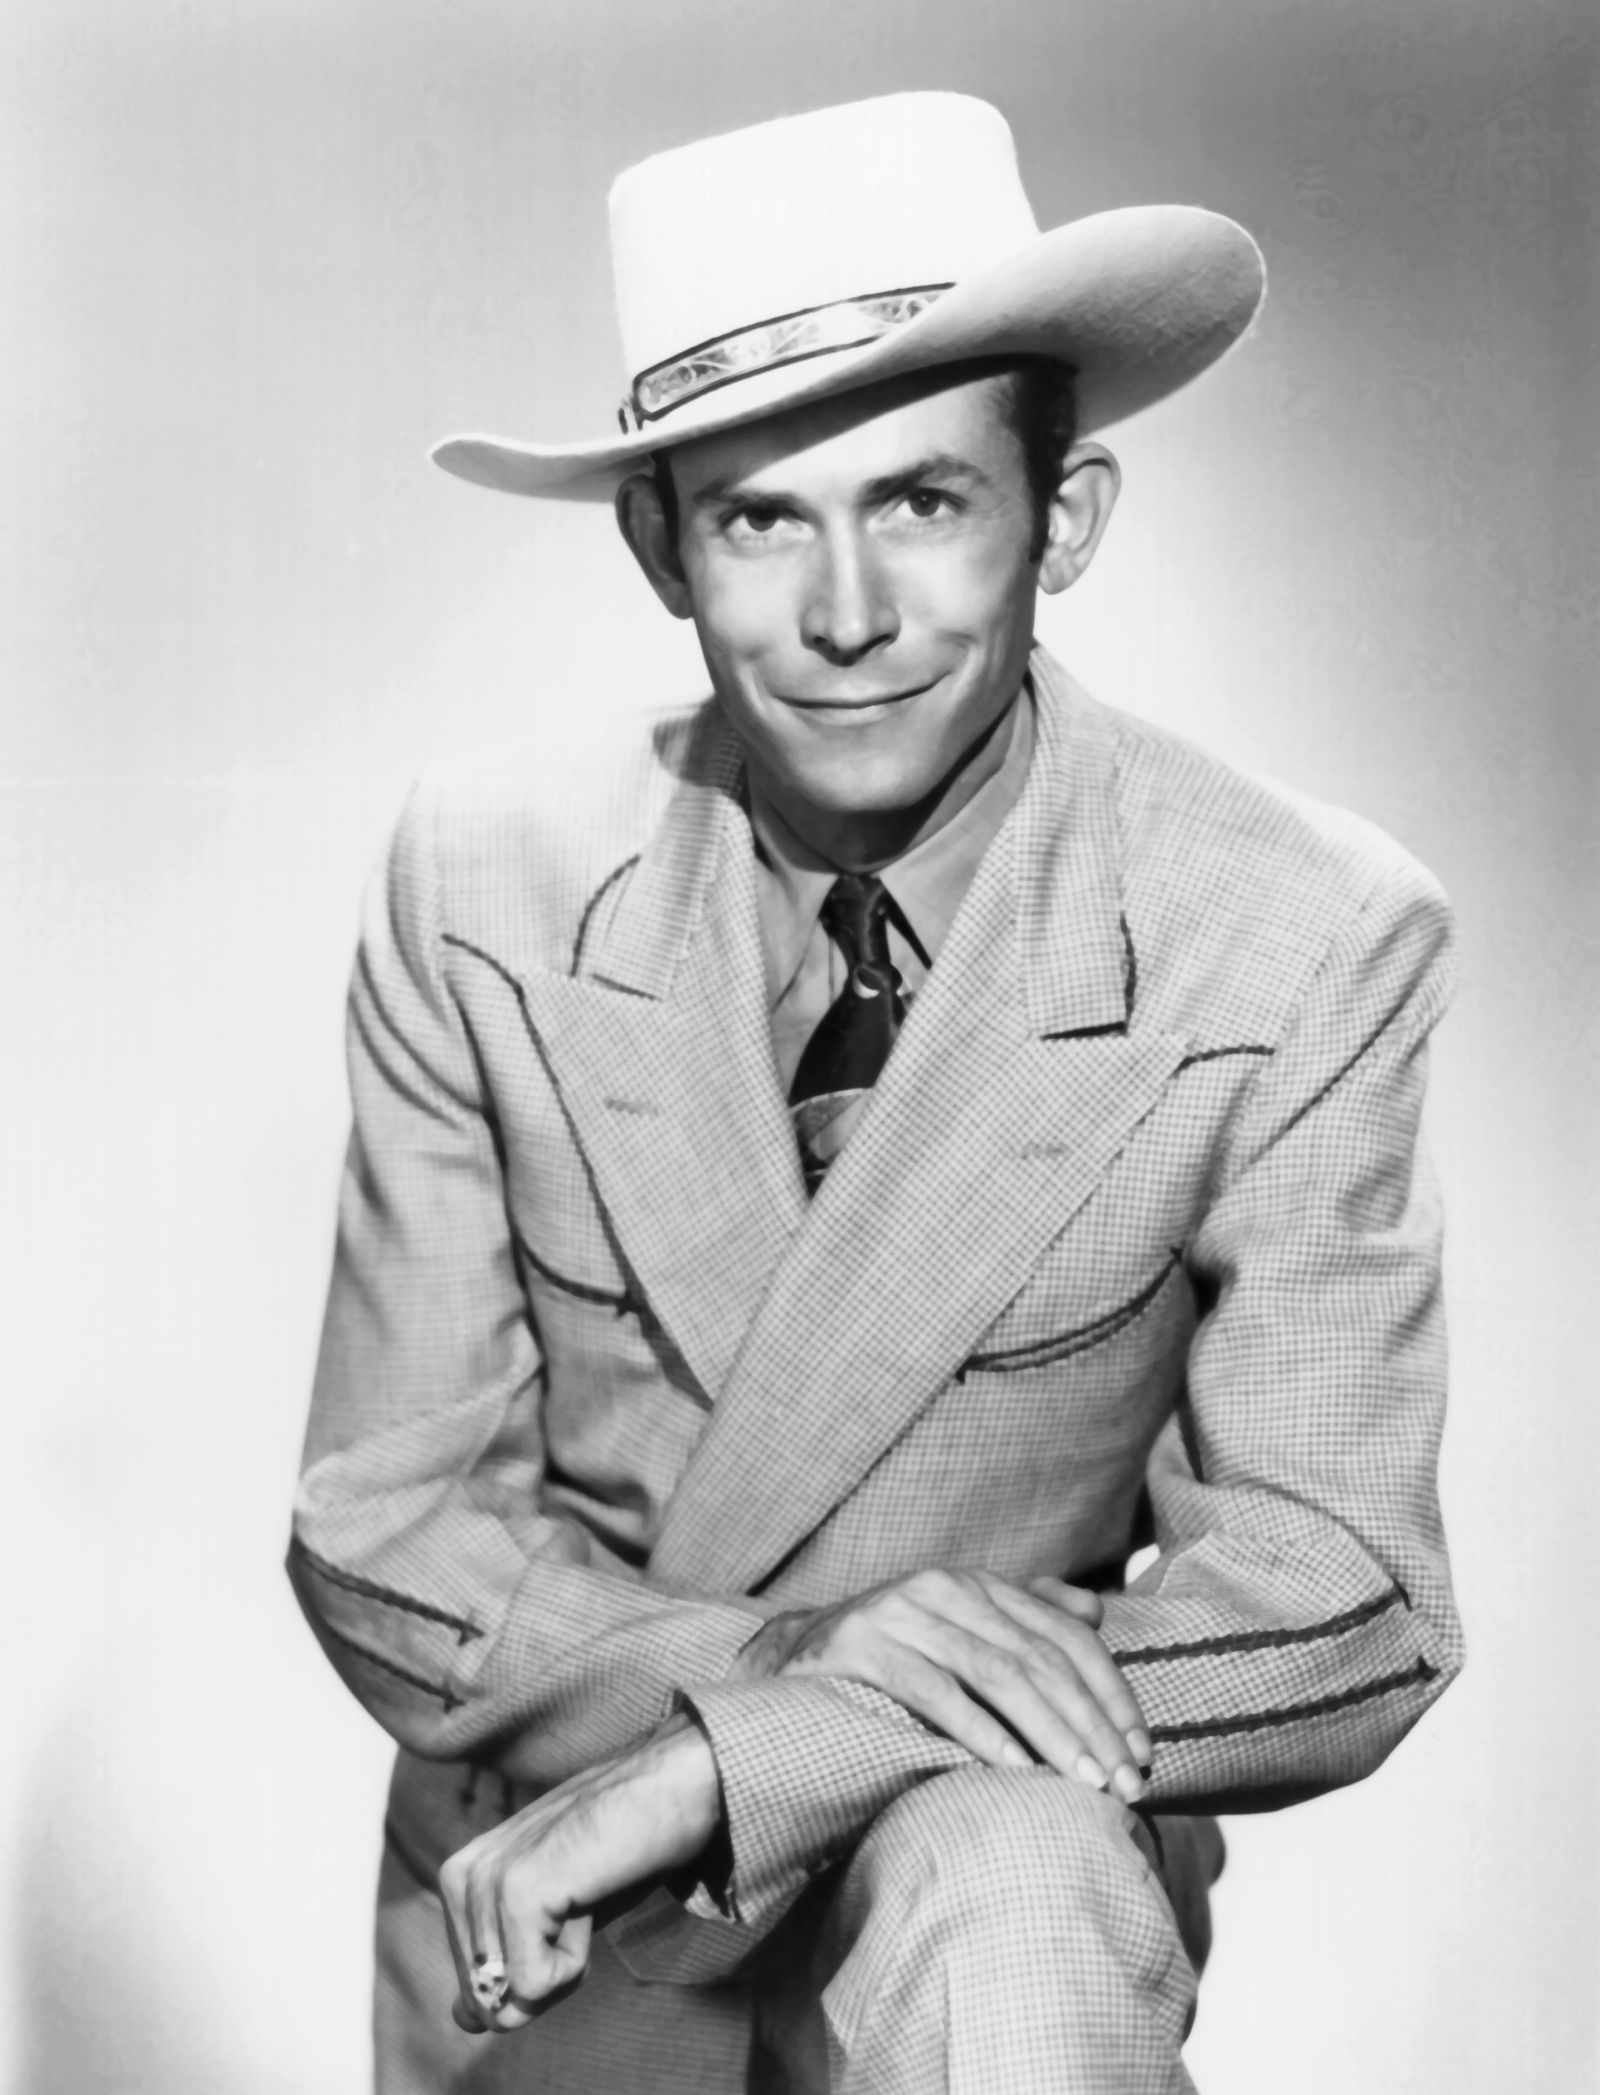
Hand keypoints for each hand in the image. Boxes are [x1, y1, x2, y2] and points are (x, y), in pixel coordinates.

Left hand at [436, 1716, 719, 2033]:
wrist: (672, 1789)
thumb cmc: (621, 1851)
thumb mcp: (555, 1919)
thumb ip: (507, 1963)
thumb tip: (468, 2022)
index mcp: (462, 1878)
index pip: (472, 1991)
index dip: (532, 1978)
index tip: (566, 1916)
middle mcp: (461, 1876)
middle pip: (488, 2003)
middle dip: (545, 1977)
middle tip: (580, 1905)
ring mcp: (487, 1880)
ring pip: (512, 1997)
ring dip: (565, 1963)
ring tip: (586, 1893)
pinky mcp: (519, 1891)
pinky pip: (534, 1983)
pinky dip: (573, 1962)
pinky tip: (589, 1899)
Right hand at [730, 1568, 1151, 1800]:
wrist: (786, 1659)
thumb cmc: (889, 1655)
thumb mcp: (959, 1629)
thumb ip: (1024, 1615)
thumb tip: (1096, 1605)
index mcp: (976, 1584)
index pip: (1065, 1633)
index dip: (1110, 1692)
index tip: (1142, 1751)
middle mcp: (943, 1587)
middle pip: (1039, 1656)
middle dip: (1090, 1723)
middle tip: (1122, 1782)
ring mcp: (900, 1612)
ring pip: (996, 1672)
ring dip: (1048, 1732)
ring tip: (1081, 1781)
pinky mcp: (861, 1646)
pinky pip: (933, 1691)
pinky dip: (978, 1731)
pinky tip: (1011, 1768)